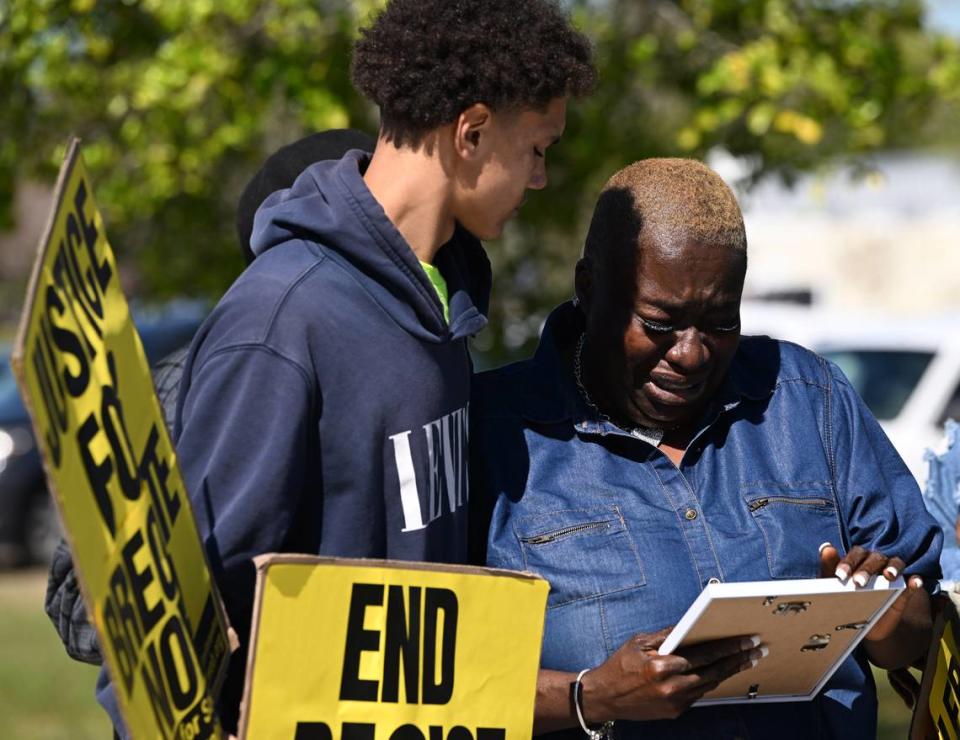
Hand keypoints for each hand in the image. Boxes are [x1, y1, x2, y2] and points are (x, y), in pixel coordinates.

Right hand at [581, 627, 765, 721]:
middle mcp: (671, 687)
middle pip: (714, 672)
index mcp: (662, 667)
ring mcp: (674, 702)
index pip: (704, 655)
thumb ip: (666, 636)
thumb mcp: (638, 643)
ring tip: (746, 660)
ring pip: (709, 684)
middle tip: (757, 651)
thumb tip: (689, 626)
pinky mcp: (675, 712)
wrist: (604, 698)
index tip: (746, 641)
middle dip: (738, 660)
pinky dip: (710, 681)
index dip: (728, 647)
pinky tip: (721, 672)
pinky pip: (698, 694)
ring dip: (729, 671)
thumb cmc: (619, 666)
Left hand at [819, 542, 923, 641]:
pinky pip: (912, 582)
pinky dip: (914, 581)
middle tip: (859, 583)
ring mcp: (892, 576)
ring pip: (896, 563)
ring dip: (893, 568)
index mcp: (858, 559)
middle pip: (875, 558)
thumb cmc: (844, 596)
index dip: (848, 563)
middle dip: (866, 569)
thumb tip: (826, 547)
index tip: (840, 576)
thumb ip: (828, 566)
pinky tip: (915, 582)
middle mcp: (876, 563)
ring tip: (889, 576)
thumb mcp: (833, 585)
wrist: (864, 623)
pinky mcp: (904, 591)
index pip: (855, 554)